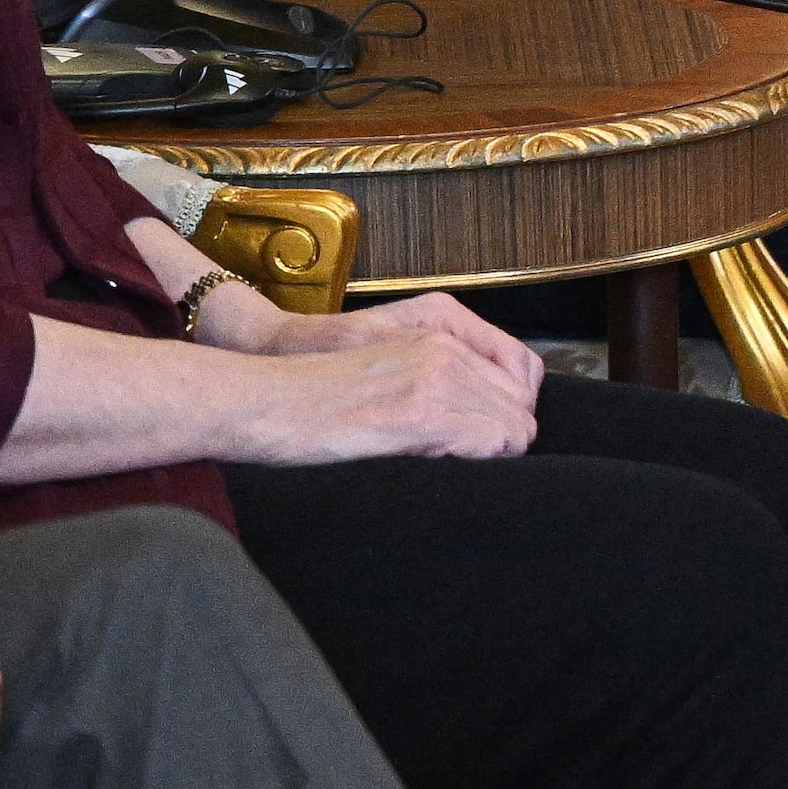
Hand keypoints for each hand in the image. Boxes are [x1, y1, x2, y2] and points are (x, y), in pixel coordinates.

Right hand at [244, 316, 541, 465]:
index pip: (524, 370)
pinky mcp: (421, 413)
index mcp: (441, 325)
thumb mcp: (389, 360)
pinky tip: (432, 464)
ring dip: (484, 453)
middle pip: (522, 405)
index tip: (483, 432)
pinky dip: (474, 462)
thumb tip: (485, 412)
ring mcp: (437, 377)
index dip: (508, 410)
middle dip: (499, 436)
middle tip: (454, 452)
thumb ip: (439, 369)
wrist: (263, 399)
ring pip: (512, 428)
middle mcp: (447, 346)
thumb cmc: (317, 390)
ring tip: (437, 458)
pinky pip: (490, 442)